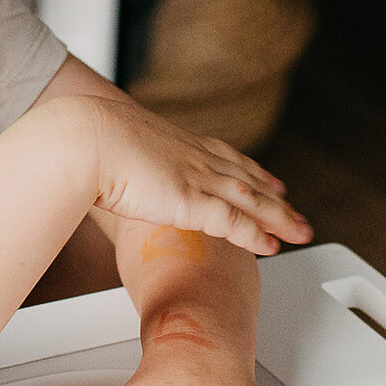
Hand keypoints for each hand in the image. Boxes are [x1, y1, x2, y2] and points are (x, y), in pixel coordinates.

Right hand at [80, 96, 310, 256]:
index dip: (252, 171)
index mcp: (179, 144)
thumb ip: (125, 162)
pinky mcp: (190, 201)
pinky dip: (255, 234)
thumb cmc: (87, 142)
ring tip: (301, 233)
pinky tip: (272, 246)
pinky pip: (233, 222)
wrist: (84, 139)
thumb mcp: (114, 147)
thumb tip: (110, 170)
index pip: (227, 158)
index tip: (272, 181)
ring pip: (250, 200)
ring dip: (278, 218)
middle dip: (276, 199)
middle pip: (247, 180)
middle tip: (298, 213)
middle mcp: (195, 158)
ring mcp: (195, 178)